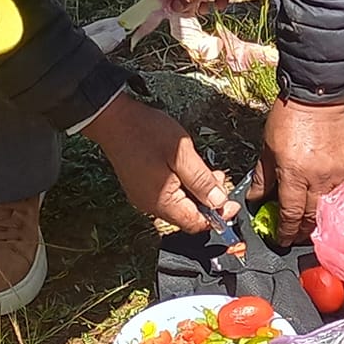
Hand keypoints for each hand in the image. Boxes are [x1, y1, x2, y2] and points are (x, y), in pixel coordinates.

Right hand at [83, 95, 234, 233]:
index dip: (217, 216)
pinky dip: (182, 187)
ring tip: (204, 170)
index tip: (230, 201)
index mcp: (162, 202)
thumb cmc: (146, 133)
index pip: (196, 223)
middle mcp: (151, 206)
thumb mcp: (182, 154)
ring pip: (179, 205)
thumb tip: (219, 202)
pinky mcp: (141, 187)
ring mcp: (144, 197)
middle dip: (208, 201)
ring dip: (196, 192)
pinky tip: (187, 170)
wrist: (113, 119)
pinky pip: (168, 196)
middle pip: (188, 215)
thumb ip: (201, 181)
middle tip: (219, 177)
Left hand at [253, 97, 343, 245]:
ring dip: (321, 222)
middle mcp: (319, 178)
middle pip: (313, 218)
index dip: (285, 232)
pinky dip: (338, 205)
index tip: (281, 239)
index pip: (290, 214)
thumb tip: (256, 200)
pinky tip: (331, 209)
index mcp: (294, 173)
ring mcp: (339, 174)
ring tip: (312, 227)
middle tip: (295, 237)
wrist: (318, 96)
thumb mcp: (266, 148)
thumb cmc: (288, 119)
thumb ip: (263, 178)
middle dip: (303, 232)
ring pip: (332, 210)